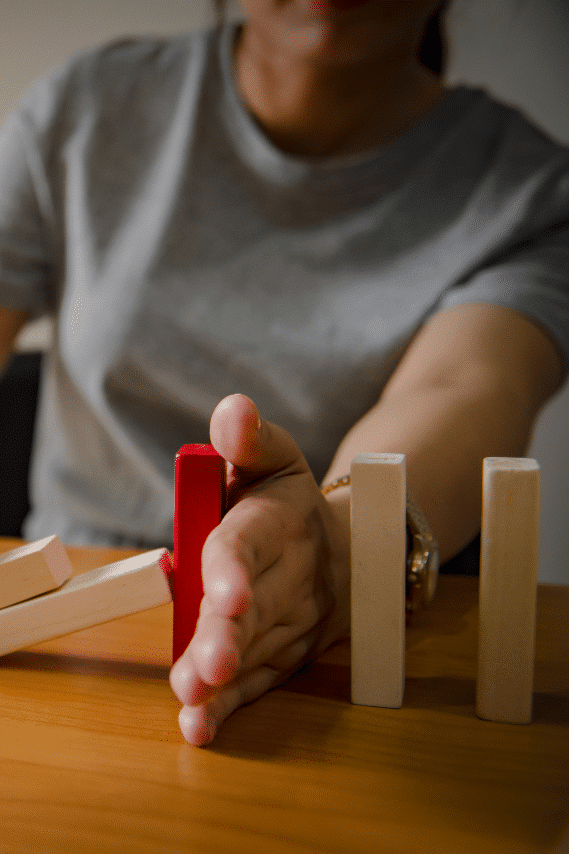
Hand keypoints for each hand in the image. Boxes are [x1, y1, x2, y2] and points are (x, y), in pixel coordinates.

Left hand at [169, 394, 349, 745]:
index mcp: (278, 522)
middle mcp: (291, 575)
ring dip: (226, 680)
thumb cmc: (289, 500)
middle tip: (206, 667)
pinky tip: (201, 726)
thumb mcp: (274, 458)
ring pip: (258, 651)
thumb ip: (248, 438)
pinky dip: (233, 706)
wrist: (349, 550)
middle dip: (230, 638)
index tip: (223, 595)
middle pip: (257, 608)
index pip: (250, 542)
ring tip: (193, 703)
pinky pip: (262, 681)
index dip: (235, 569)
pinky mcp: (289, 652)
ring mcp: (294, 619)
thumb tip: (231, 409)